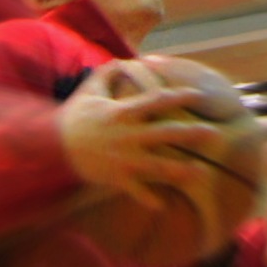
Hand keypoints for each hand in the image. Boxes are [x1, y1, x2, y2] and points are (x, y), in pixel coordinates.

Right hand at [58, 71, 219, 209]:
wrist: (52, 145)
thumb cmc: (75, 116)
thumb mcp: (90, 90)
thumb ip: (108, 73)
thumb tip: (124, 60)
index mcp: (123, 113)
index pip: (156, 101)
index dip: (178, 96)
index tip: (199, 95)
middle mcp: (127, 136)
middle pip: (165, 134)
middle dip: (190, 133)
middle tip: (214, 134)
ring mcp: (123, 159)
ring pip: (157, 166)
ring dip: (180, 171)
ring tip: (202, 173)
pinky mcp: (116, 178)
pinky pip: (137, 191)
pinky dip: (150, 199)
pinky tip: (165, 206)